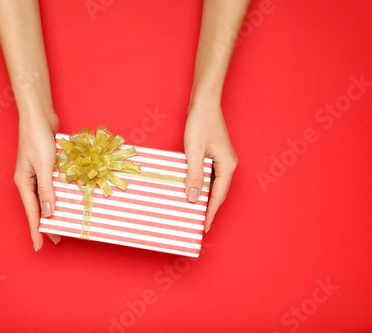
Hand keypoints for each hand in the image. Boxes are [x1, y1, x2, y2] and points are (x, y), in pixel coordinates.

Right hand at [14, 107, 60, 250]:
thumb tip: (48, 212)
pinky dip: (60, 191)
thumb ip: (46, 190)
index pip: (31, 212)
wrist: (38, 115)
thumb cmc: (37, 138)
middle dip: (47, 222)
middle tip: (57, 237)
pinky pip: (53, 183)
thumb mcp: (43, 166)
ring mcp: (37, 172)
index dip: (36, 230)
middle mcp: (29, 180)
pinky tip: (69, 197)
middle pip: (39, 206)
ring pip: (47, 195)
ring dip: (55, 207)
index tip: (40, 246)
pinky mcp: (46, 165)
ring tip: (64, 221)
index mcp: (23, 182)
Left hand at [184, 102, 237, 232]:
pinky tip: (193, 187)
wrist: (204, 103)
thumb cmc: (201, 123)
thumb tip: (193, 197)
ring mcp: (223, 159)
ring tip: (193, 208)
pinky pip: (210, 175)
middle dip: (209, 208)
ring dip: (205, 196)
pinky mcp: (216, 154)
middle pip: (218, 192)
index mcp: (227, 166)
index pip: (218, 196)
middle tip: (197, 222)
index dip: (211, 213)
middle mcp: (229, 165)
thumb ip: (194, 176)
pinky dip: (202, 184)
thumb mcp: (194, 152)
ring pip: (214, 184)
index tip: (204, 227)